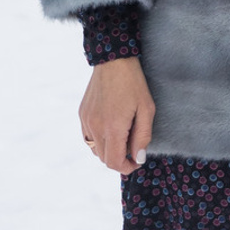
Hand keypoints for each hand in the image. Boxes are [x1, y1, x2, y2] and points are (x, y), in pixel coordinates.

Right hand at [80, 57, 153, 173]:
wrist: (114, 60)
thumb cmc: (134, 83)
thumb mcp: (146, 108)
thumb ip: (143, 136)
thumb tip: (138, 158)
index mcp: (113, 127)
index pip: (114, 162)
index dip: (127, 168)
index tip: (137, 162)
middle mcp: (96, 127)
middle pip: (104, 159)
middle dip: (119, 160)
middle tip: (133, 150)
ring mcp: (86, 120)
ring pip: (95, 150)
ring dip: (108, 151)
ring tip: (122, 138)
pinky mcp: (82, 114)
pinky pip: (88, 137)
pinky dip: (98, 141)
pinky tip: (109, 130)